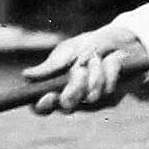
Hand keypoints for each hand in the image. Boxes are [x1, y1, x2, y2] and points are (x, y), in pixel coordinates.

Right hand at [24, 25, 148, 113]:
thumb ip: (51, 65)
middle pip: (66, 107)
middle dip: (73, 87)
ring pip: (90, 96)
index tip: (49, 95)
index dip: (42, 106)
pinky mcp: (111, 99)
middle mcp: (72, 98)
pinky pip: (108, 88)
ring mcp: (92, 101)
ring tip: (97, 56)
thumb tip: (26, 75)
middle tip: (80, 69)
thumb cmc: (89, 46)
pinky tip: (112, 59)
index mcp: (56, 87)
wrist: (121, 40)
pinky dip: (109, 69)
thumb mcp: (68, 50)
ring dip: (94, 71)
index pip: (42, 107)